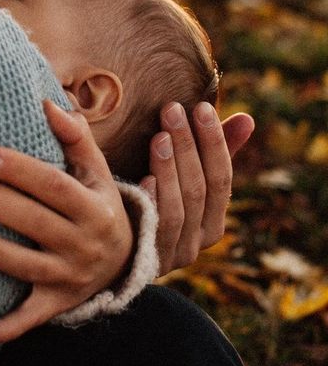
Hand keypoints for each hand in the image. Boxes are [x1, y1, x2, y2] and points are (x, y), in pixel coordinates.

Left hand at [0, 101, 132, 346]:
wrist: (124, 261)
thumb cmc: (98, 202)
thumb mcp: (96, 172)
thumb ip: (75, 138)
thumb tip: (47, 102)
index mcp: (93, 207)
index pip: (54, 187)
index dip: (20, 171)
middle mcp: (84, 244)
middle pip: (34, 222)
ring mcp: (70, 278)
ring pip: (29, 267)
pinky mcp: (58, 303)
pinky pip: (32, 317)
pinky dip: (7, 327)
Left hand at [140, 102, 253, 274]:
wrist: (116, 253)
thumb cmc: (157, 202)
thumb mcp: (187, 179)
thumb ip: (214, 152)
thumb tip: (247, 118)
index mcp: (214, 221)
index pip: (222, 178)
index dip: (215, 142)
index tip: (202, 107)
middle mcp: (199, 240)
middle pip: (199, 190)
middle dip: (187, 146)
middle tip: (172, 109)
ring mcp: (173, 252)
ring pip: (178, 209)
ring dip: (169, 170)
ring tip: (158, 136)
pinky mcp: (146, 258)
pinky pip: (152, 229)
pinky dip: (152, 202)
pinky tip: (144, 178)